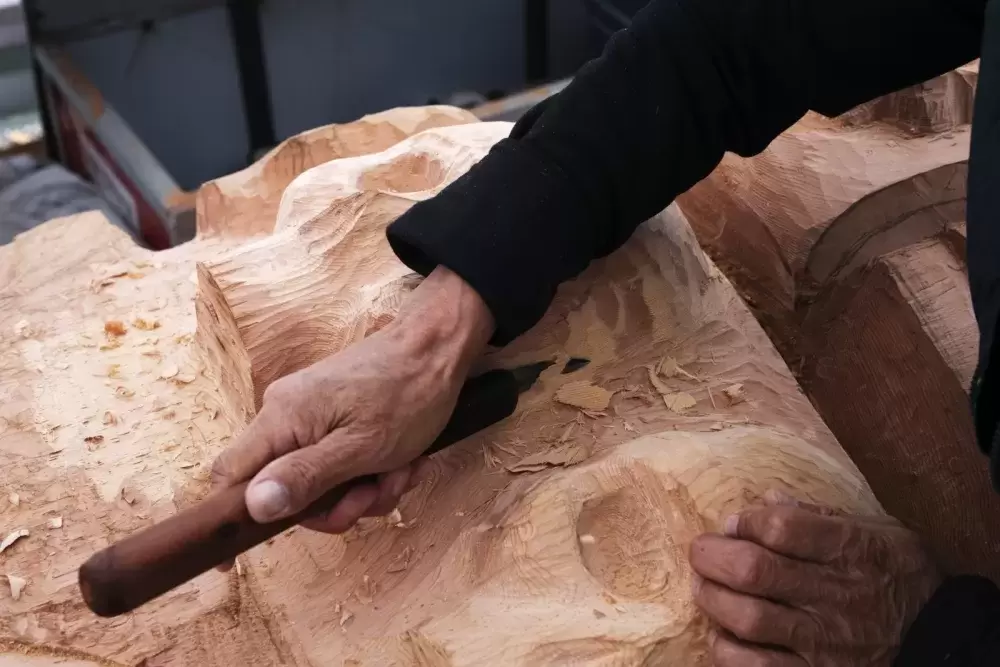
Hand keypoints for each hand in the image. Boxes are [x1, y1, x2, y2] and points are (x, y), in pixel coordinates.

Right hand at [210, 266, 493, 538]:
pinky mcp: (336, 416)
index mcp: (281, 418)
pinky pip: (340, 462)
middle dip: (335, 504)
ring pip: (320, 481)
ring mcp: (312, 414)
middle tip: (374, 495)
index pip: (229, 474)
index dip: (230, 517)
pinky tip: (405, 461)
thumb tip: (252, 507)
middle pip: (284, 487)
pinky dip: (373, 471)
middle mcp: (286, 413)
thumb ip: (305, 478)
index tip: (231, 563)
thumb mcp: (361, 448)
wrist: (441, 348)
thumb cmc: (407, 395)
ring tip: (401, 471)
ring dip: (364, 489)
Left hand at [689, 490, 941, 665]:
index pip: (780, 527)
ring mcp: (822, 640)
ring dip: (712, 600)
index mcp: (849, 549)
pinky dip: (727, 650)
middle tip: (700, 551)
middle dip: (712, 557)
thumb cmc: (900, 575)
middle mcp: (834, 594)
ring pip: (748, 619)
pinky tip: (722, 633)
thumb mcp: (876, 530)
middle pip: (754, 571)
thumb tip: (766, 499)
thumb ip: (819, 514)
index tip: (733, 523)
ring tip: (703, 587)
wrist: (939, 639)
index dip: (746, 522)